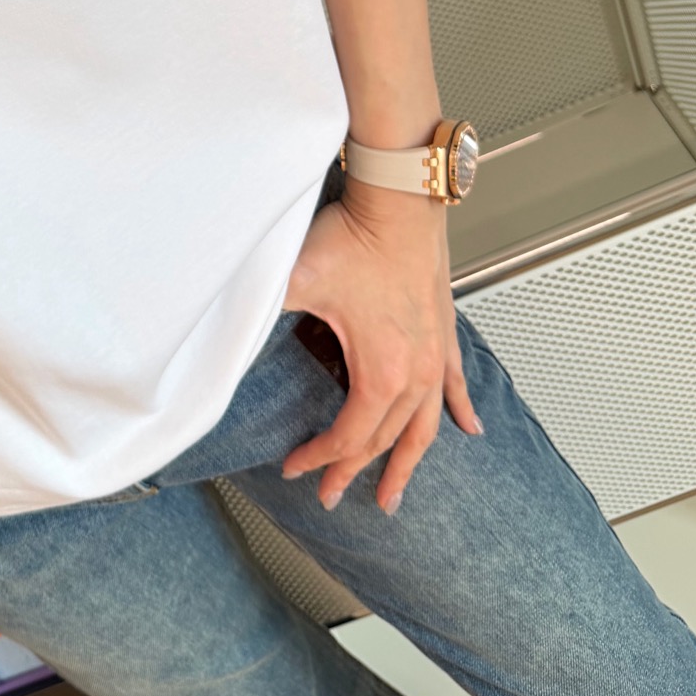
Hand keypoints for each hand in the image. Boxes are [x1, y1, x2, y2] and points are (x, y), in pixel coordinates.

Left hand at [280, 179, 482, 512]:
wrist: (399, 199)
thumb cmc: (357, 237)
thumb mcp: (295, 280)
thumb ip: (259, 311)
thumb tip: (225, 328)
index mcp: (381, 372)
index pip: (350, 435)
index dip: (320, 458)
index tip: (295, 468)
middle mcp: (415, 372)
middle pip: (385, 439)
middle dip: (356, 471)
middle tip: (334, 495)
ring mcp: (434, 353)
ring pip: (426, 426)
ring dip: (409, 462)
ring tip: (395, 493)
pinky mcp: (443, 331)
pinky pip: (456, 383)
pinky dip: (460, 408)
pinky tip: (469, 428)